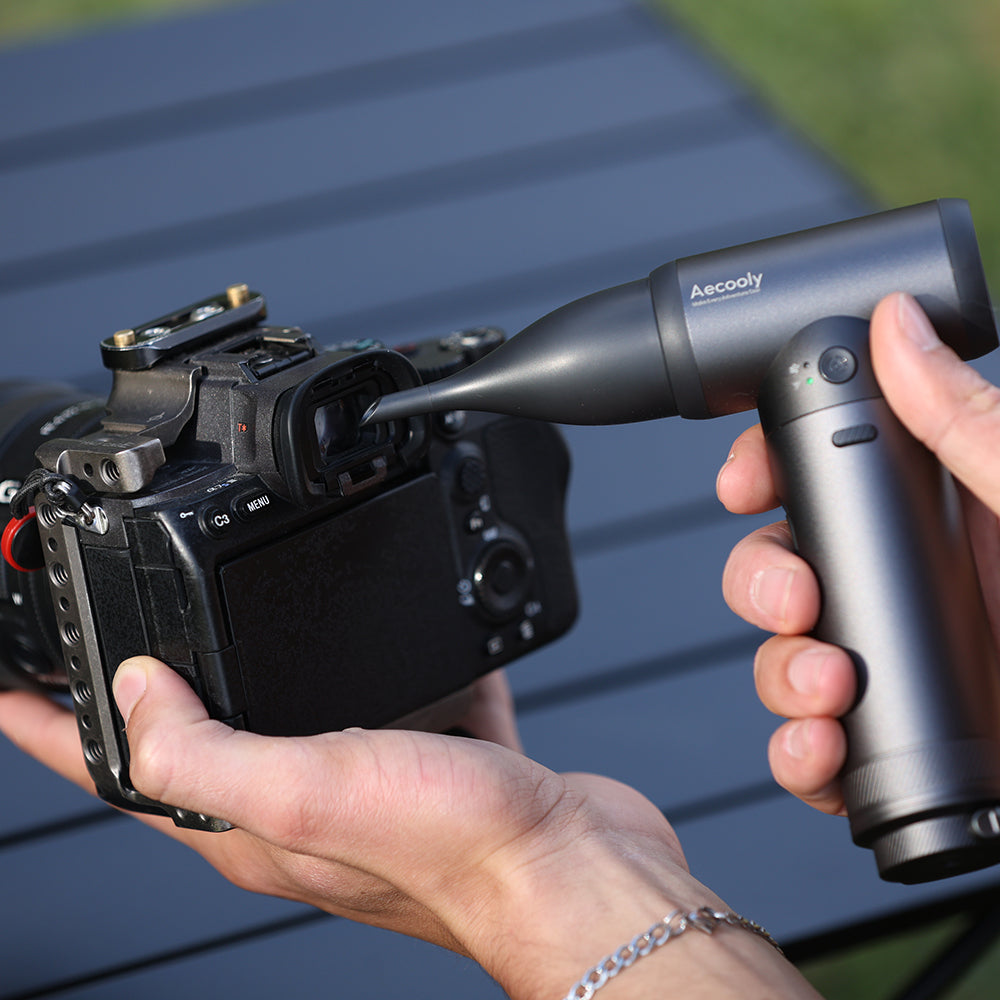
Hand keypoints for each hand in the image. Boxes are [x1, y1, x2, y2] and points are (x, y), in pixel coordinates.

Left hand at [0, 659, 747, 996]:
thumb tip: (133, 689)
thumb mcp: (312, 791)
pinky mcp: (428, 747)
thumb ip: (213, 747)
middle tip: (100, 637)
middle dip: (137, 689)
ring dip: (249, 662)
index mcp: (254, 819)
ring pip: (290, 705)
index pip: (120, 770)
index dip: (49, 723)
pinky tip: (379, 616)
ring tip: (222, 612)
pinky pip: (387, 685)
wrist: (576, 867)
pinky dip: (373, 651)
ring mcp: (365, 775)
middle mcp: (299, 801)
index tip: (6, 677)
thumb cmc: (459, 848)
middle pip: (191, 736)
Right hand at [718, 292, 999, 814]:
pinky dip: (797, 754)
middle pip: (789, 562)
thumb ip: (974, 425)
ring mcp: (912, 664)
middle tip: (795, 601)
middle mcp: (925, 583)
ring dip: (780, 671)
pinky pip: (817, 745)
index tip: (746, 484)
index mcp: (958, 512)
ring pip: (789, 652)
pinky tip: (819, 749)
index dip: (771, 471)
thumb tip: (898, 328)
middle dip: (763, 581)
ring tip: (823, 689)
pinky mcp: (909, 744)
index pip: (833, 471)